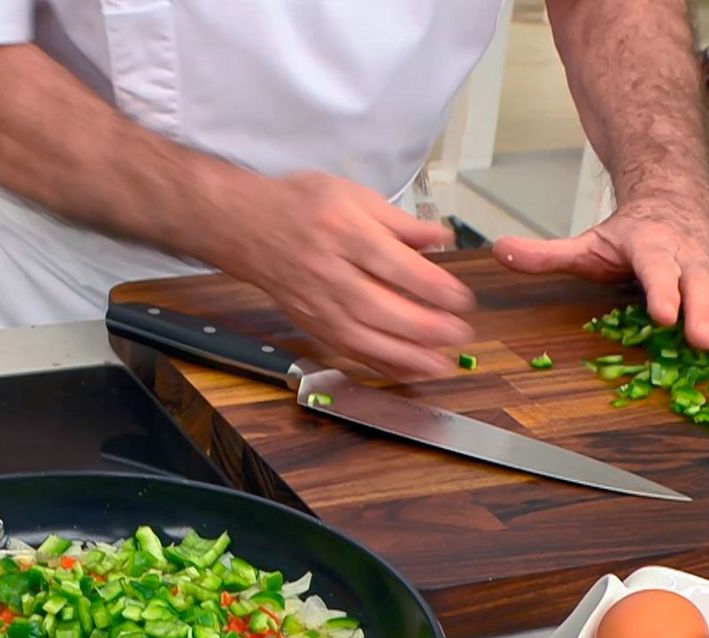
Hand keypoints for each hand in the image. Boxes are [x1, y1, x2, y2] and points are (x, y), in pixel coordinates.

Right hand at [216, 171, 476, 377]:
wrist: (246, 227)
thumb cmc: (301, 205)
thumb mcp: (353, 195)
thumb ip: (399, 222)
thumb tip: (442, 239)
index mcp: (342, 231)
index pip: (393, 264)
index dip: (431, 286)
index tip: (461, 299)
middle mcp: (327, 272)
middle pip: (378, 307)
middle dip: (423, 327)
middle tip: (460, 335)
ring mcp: (315, 302)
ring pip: (362, 337)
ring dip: (404, 356)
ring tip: (441, 364)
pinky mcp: (310, 324)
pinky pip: (347, 350)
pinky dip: (378, 364)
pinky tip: (408, 370)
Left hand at [491, 198, 708, 359]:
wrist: (673, 205)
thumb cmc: (628, 234)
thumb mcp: (586, 243)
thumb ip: (545, 254)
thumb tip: (500, 249)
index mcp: (650, 244)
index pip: (657, 268)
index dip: (663, 290)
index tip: (665, 315)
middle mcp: (685, 256)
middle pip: (698, 283)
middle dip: (702, 312)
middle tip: (702, 341)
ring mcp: (707, 271)